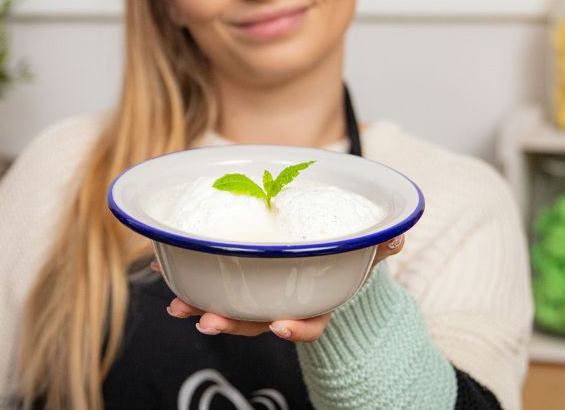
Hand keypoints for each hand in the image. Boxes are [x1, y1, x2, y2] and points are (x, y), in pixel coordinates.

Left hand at [158, 234, 405, 342]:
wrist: (322, 242)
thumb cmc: (343, 246)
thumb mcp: (366, 243)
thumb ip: (381, 241)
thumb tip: (397, 236)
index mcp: (317, 298)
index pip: (310, 322)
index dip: (295, 329)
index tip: (279, 326)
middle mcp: (284, 302)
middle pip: (258, 322)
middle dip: (232, 325)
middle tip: (208, 322)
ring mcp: (257, 293)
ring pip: (230, 309)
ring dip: (202, 309)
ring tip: (179, 308)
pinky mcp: (234, 275)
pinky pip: (211, 284)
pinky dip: (188, 280)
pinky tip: (167, 274)